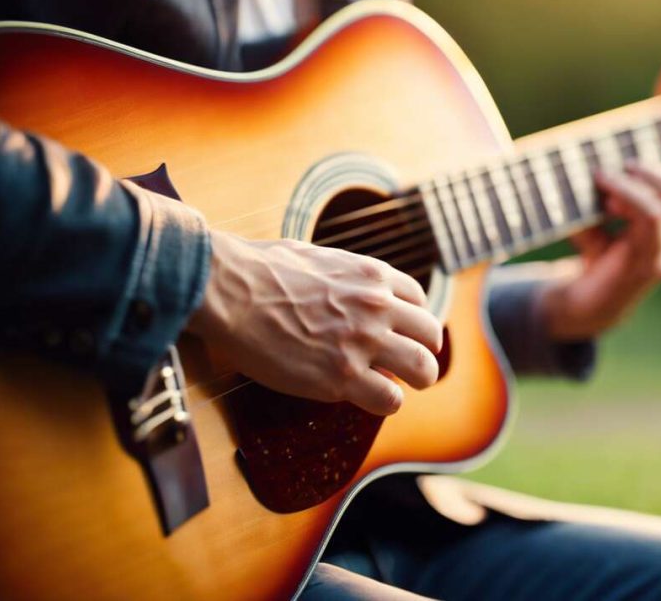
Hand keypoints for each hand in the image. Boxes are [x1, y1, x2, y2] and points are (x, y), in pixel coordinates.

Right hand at [186, 231, 442, 414]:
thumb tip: (341, 288)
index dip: (409, 321)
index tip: (395, 334)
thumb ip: (341, 277)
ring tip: (394, 387)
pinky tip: (366, 398)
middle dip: (423, 351)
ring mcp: (363, 342)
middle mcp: (377, 306)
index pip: (418, 300)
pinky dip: (385, 403)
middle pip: (431, 334)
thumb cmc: (258, 270)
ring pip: (424, 369)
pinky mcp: (342, 376)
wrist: (229, 289)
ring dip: (415, 381)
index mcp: (371, 275)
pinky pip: (390, 400)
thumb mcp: (316, 257)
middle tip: (407, 366)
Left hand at [538, 54, 660, 339]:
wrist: (581, 306)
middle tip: (615, 166)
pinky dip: (629, 203)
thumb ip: (593, 176)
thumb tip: (584, 146)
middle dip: (655, 164)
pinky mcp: (652, 264)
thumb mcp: (587, 204)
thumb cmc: (588, 250)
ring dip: (638, 181)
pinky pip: (652, 223)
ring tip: (604, 181)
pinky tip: (604, 205)